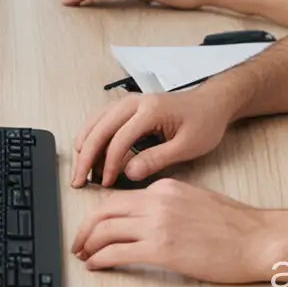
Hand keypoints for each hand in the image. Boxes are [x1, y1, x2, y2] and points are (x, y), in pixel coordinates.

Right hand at [71, 88, 230, 188]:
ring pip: (96, 121)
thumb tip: (128, 173)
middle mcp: (134, 102)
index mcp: (150, 111)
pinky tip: (86, 151)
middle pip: (100, 127)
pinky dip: (90, 135)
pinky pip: (101, 118)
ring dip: (84, 144)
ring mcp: (129, 101)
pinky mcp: (128, 106)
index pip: (119, 139)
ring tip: (78, 170)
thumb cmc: (203, 124)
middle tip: (77, 181)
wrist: (210, 104)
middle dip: (85, 155)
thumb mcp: (186, 147)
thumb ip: (156, 159)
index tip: (105, 185)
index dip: (109, 164)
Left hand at [72, 178, 273, 281]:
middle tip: (77, 242)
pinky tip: (96, 265)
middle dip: (85, 226)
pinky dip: (101, 259)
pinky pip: (119, 252)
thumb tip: (148, 217)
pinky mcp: (162, 249)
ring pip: (107, 228)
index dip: (101, 213)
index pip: (121, 197)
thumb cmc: (235, 225)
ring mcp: (159, 223)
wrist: (257, 238)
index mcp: (165, 186)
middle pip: (105, 209)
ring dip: (88, 243)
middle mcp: (157, 200)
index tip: (93, 226)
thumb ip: (169, 203)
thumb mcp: (196, 199)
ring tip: (83, 256)